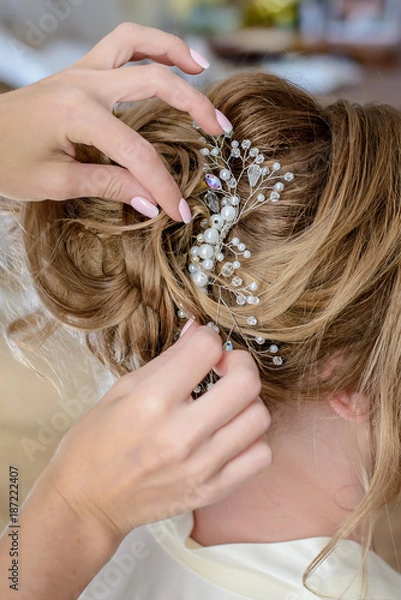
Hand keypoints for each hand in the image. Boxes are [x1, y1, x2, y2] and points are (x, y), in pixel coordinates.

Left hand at [0, 23, 230, 220]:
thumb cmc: (5, 161)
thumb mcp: (55, 182)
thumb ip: (109, 185)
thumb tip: (151, 202)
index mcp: (76, 113)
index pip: (135, 153)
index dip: (162, 185)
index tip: (179, 211)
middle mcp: (83, 82)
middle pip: (153, 83)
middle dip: (192, 107)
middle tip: (219, 131)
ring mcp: (81, 70)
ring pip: (137, 42)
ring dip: (174, 51)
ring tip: (202, 70)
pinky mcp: (79, 71)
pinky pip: (121, 46)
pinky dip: (149, 48)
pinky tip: (168, 62)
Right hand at [44, 324, 271, 538]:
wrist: (87, 501)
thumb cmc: (97, 441)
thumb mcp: (124, 388)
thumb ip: (169, 358)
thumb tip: (199, 328)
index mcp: (152, 401)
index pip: (207, 349)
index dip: (208, 338)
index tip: (203, 346)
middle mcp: (181, 435)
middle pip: (246, 383)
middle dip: (240, 363)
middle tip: (225, 367)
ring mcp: (200, 467)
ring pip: (259, 417)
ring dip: (247, 401)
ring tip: (226, 403)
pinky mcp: (211, 490)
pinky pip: (260, 456)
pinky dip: (252, 438)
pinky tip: (230, 433)